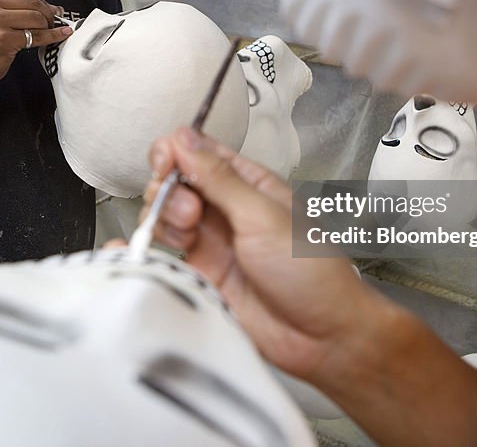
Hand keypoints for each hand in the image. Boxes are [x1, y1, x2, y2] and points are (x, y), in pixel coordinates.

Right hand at [0, 0, 71, 87]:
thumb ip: (16, 6)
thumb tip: (52, 6)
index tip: (49, 8)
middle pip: (33, 2)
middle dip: (47, 13)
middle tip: (52, 22)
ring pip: (37, 17)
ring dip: (47, 26)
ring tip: (46, 32)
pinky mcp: (5, 39)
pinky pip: (37, 35)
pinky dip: (52, 36)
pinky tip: (59, 35)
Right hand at [141, 127, 389, 389]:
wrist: (321, 336)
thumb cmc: (310, 271)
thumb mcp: (262, 215)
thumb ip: (218, 178)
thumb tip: (184, 138)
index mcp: (249, 183)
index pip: (199, 151)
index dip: (175, 151)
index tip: (166, 163)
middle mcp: (228, 207)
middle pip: (176, 180)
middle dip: (169, 188)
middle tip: (188, 209)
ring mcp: (212, 240)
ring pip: (167, 213)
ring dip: (165, 216)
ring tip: (187, 234)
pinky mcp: (201, 272)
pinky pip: (166, 249)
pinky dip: (155, 243)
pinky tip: (164, 247)